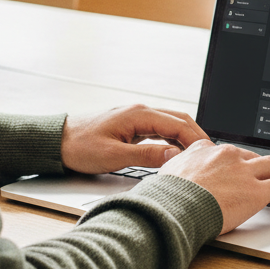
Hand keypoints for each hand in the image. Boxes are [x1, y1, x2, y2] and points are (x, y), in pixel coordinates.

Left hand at [61, 105, 208, 175]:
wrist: (58, 142)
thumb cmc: (80, 147)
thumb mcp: (114, 156)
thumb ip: (146, 156)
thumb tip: (175, 156)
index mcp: (139, 114)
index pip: (179, 124)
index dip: (197, 140)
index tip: (209, 154)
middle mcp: (141, 111)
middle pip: (180, 120)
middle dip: (197, 137)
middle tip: (211, 156)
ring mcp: (137, 118)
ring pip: (172, 124)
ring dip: (187, 138)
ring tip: (199, 156)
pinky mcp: (133, 126)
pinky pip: (161, 130)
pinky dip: (174, 139)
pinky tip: (179, 152)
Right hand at [158, 140, 269, 234]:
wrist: (174, 207)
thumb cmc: (166, 196)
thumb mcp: (166, 172)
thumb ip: (176, 168)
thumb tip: (171, 171)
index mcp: (205, 149)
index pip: (226, 151)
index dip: (235, 160)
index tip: (237, 166)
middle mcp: (227, 155)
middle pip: (251, 156)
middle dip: (260, 165)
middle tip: (264, 174)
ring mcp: (243, 172)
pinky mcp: (256, 191)